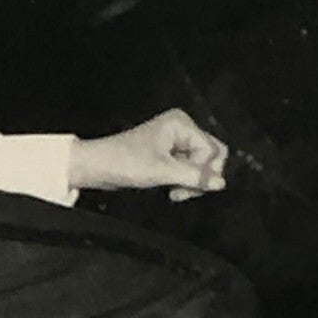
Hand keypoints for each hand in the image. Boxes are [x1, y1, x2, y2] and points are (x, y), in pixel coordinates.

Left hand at [69, 109, 227, 198]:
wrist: (96, 166)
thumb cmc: (125, 163)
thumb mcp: (161, 171)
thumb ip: (193, 177)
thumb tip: (222, 184)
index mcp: (181, 124)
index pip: (213, 150)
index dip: (205, 172)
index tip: (187, 188)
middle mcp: (181, 128)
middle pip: (210, 156)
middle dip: (201, 177)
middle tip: (183, 192)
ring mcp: (175, 141)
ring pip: (200, 165)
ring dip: (191, 182)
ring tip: (175, 193)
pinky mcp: (168, 154)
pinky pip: (188, 168)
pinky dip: (183, 181)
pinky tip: (172, 190)